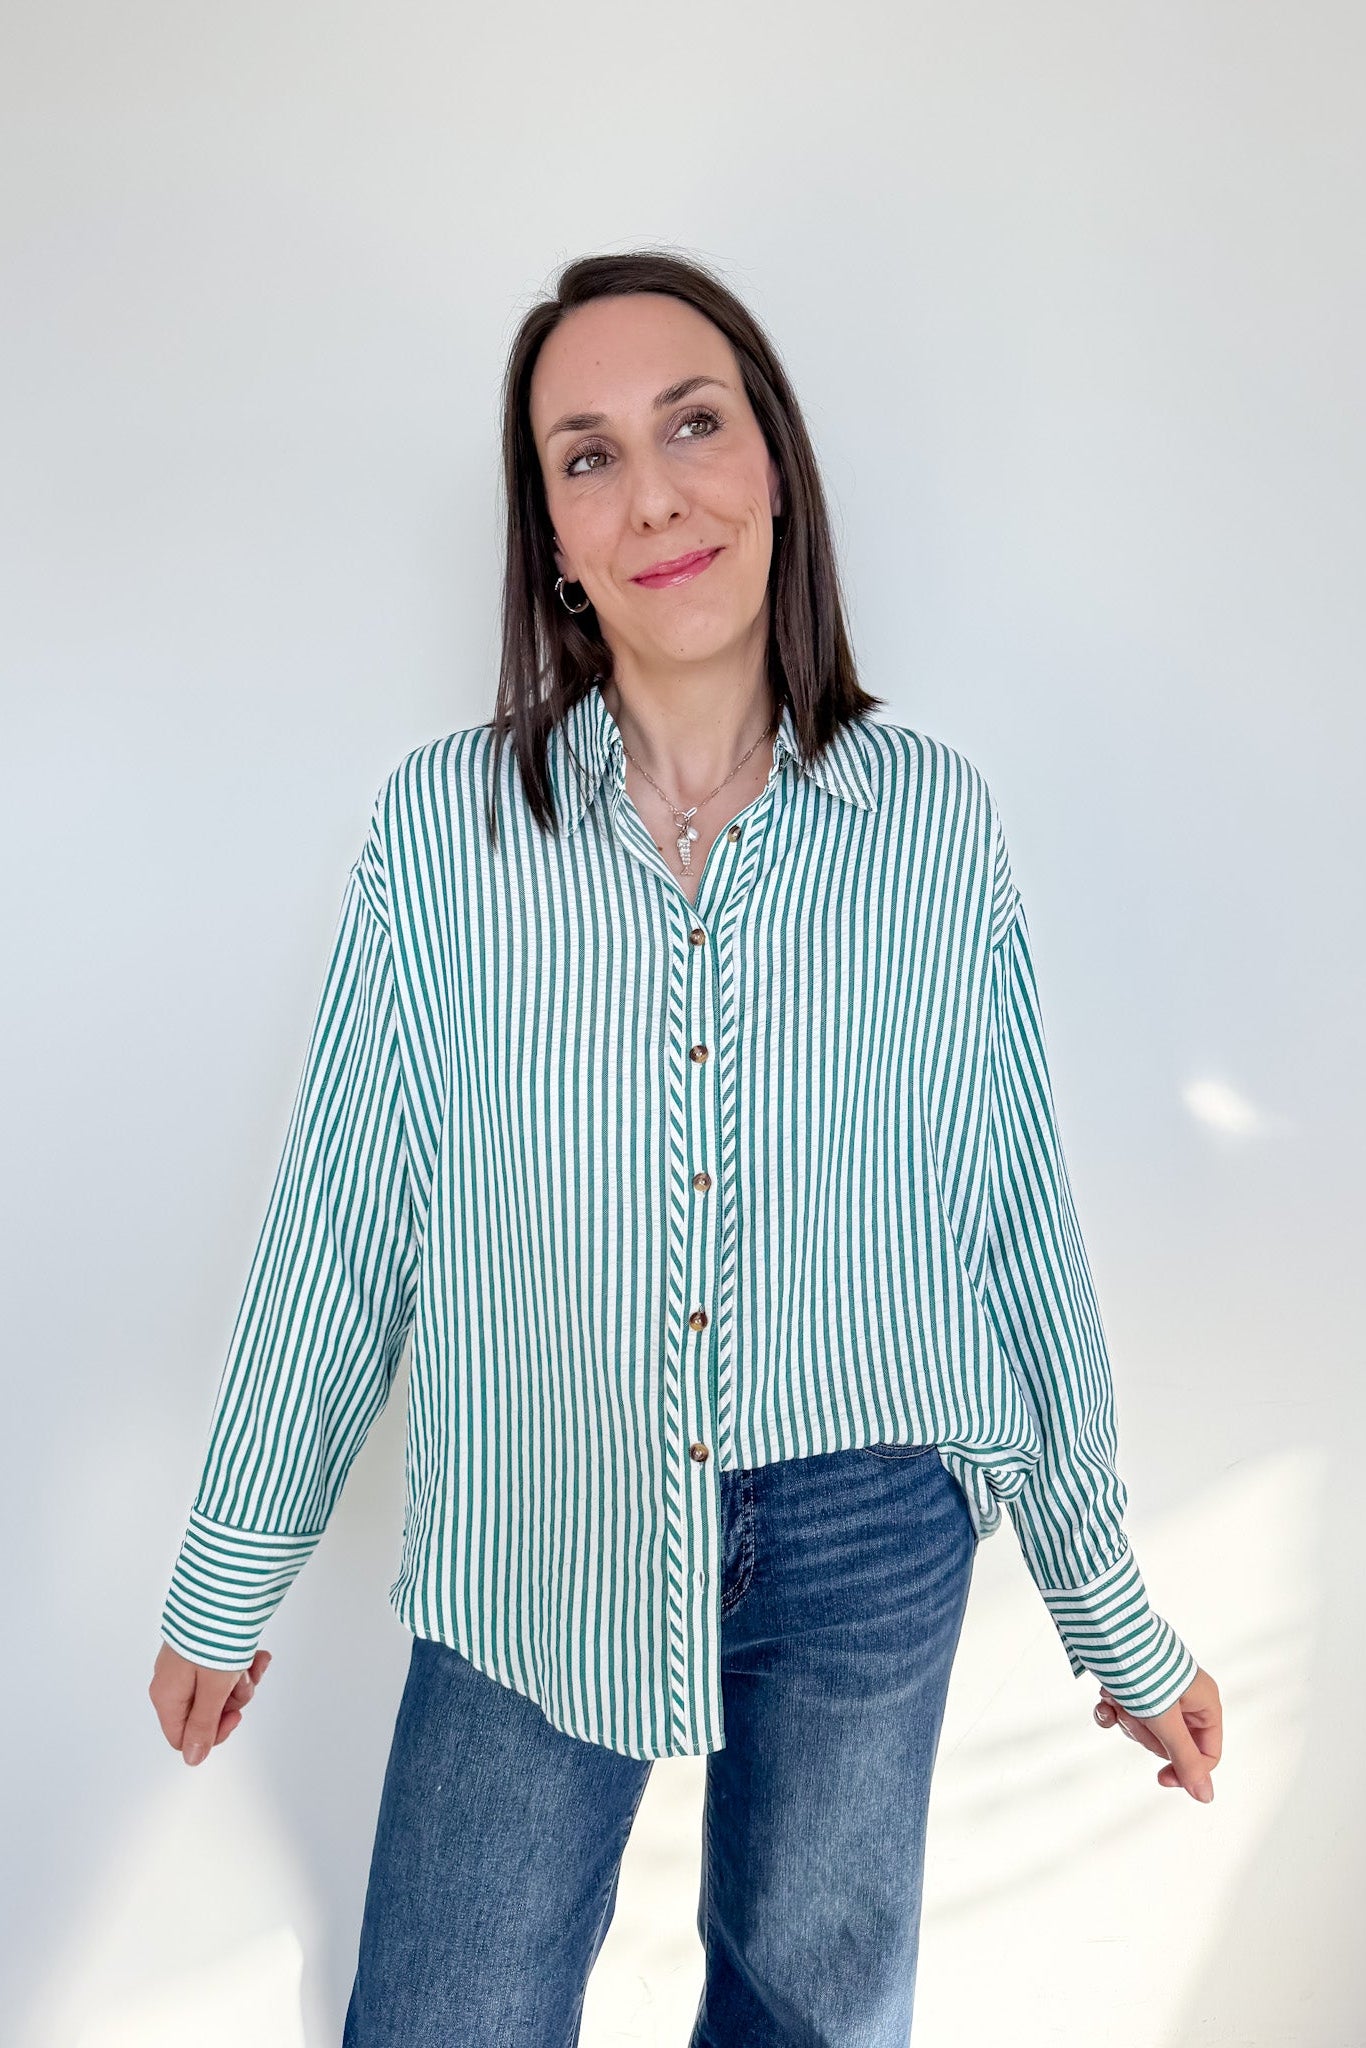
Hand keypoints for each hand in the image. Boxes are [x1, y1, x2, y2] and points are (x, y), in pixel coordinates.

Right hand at [149, 1642, 272, 1765]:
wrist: (224, 1592)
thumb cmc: (213, 1640)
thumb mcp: (212, 1689)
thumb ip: (203, 1726)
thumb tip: (192, 1759)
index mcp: (167, 1695)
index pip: (183, 1737)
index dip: (212, 1733)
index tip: (234, 1716)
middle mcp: (173, 1681)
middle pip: (206, 1713)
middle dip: (233, 1699)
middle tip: (243, 1681)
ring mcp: (189, 1663)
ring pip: (221, 1690)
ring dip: (242, 1679)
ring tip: (250, 1660)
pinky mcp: (205, 1648)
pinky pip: (226, 1667)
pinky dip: (244, 1662)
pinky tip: (258, 1654)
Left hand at [1092, 1665, 1220, 1801]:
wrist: (1105, 1630)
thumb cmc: (1142, 1668)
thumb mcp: (1166, 1720)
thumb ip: (1185, 1759)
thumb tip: (1206, 1797)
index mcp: (1205, 1703)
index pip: (1207, 1754)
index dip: (1185, 1769)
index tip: (1160, 1776)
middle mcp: (1185, 1697)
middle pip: (1172, 1744)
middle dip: (1147, 1734)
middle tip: (1136, 1715)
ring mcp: (1157, 1690)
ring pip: (1145, 1729)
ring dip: (1127, 1719)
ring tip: (1119, 1699)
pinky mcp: (1133, 1684)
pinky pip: (1125, 1712)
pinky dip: (1112, 1710)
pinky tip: (1104, 1701)